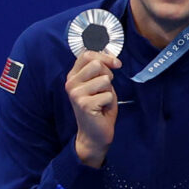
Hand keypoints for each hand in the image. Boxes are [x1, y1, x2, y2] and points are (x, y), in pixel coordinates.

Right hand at [66, 50, 118, 166]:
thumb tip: (113, 58)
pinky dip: (110, 102)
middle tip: (104, 90)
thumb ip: (101, 70)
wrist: (94, 133)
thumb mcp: (101, 84)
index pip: (87, 55)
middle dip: (108, 75)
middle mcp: (71, 83)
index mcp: (73, 76)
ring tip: (102, 100)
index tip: (117, 64)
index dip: (105, 57)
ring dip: (109, 91)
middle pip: (97, 64)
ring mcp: (75, 94)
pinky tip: (101, 109)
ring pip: (105, 79)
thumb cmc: (100, 107)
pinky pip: (108, 95)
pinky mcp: (83, 104)